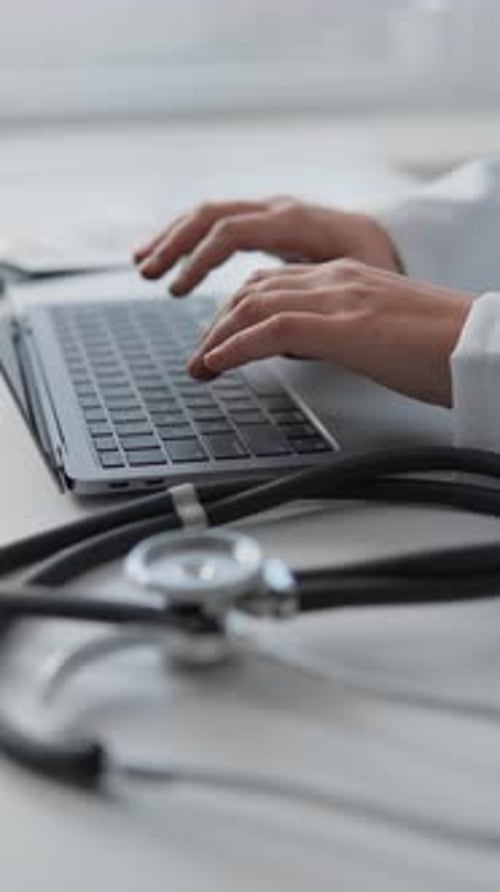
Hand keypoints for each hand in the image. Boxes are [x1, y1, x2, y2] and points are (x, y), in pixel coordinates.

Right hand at [133, 197, 401, 293]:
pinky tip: (173, 263)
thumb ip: (312, 307)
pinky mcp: (267, 226)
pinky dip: (191, 242)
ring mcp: (271, 214)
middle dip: (174, 245)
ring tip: (145, 266)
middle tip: (148, 274)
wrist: (395, 241)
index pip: (231, 231)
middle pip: (210, 215)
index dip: (200, 261)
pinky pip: (220, 225)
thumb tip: (272, 339)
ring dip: (174, 240)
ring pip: (209, 215)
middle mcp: (278, 210)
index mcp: (296, 221)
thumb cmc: (379, 265)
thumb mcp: (354, 287)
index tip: (178, 291)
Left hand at [188, 260, 473, 406]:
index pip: (273, 283)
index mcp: (347, 276)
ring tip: (198, 368)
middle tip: (198, 359)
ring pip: (255, 305)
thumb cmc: (443, 348)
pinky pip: (272, 330)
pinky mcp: (344, 327)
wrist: (483, 344)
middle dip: (217, 325)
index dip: (236, 312)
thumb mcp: (381, 332)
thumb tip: (313, 350)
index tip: (217, 342)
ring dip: (217, 338)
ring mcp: (340, 299)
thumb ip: (343, 332)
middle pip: (253, 291)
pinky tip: (216, 365)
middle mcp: (337, 278)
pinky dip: (235, 347)